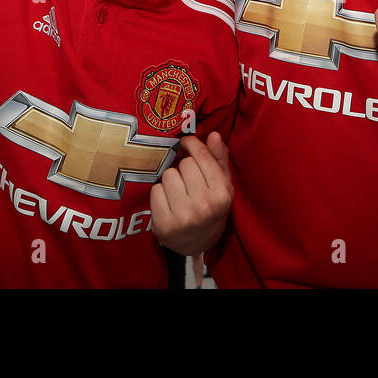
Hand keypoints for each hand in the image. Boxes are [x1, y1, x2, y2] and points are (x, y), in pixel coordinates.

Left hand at [151, 133, 232, 255]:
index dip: (193, 144)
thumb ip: (219, 158)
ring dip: (171, 180)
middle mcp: (204, 206)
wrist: (197, 243)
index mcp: (222, 194)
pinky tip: (168, 202)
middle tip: (188, 180)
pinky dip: (160, 193)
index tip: (187, 142)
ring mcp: (183, 217)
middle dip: (185, 167)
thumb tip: (213, 134)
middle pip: (184, 164)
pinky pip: (155, 190)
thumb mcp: (222, 184)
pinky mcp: (163, 225)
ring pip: (168, 175)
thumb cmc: (211, 206)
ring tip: (179, 191)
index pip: (202, 157)